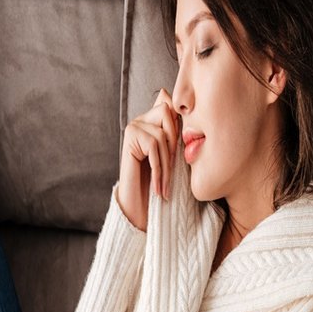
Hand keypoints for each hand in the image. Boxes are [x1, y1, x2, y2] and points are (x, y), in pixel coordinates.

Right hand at [117, 87, 181, 230]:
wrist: (138, 206)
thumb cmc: (157, 182)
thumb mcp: (173, 157)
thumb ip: (176, 134)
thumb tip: (183, 109)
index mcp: (152, 120)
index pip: (170, 106)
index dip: (178, 125)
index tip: (178, 151)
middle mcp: (141, 120)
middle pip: (166, 112)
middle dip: (174, 143)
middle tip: (172, 169)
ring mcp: (133, 127)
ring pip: (161, 134)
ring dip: (167, 163)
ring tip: (165, 184)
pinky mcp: (129, 137)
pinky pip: (153, 146)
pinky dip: (159, 169)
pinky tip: (158, 187)